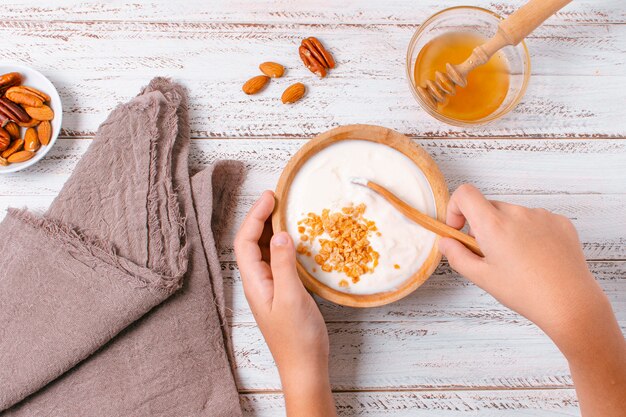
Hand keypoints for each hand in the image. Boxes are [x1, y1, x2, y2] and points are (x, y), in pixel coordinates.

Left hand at [234, 190, 336, 416]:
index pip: (244, 241)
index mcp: (254, 282)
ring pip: (265, 250)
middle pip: (252, 242)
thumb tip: (279, 233)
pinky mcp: (283, 291)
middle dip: (261, 217)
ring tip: (287, 211)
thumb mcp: (292, 298)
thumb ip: (284, 264)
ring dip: (273, 229)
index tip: (271, 197)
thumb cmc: (297, 337)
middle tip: (278, 198)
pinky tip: (297, 239)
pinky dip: (284, 244)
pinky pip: (278, 260)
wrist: (305, 366)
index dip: (254, 216)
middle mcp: (258, 281)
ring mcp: (270, 286)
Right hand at [438, 184, 625, 415]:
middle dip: (482, 225)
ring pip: (513, 214)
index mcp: (494, 225)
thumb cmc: (526, 293)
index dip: (455, 208)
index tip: (459, 228)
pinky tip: (537, 257)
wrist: (570, 303)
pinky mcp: (560, 222)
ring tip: (517, 260)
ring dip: (507, 229)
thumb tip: (445, 241)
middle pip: (489, 207)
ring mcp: (542, 215)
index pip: (465, 193)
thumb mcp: (482, 278)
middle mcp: (517, 213)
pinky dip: (530, 232)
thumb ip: (456, 255)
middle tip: (489, 254)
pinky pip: (536, 219)